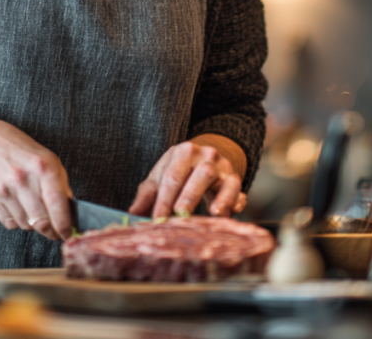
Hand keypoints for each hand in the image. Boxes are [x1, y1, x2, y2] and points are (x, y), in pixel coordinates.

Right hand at [0, 116, 71, 240]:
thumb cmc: (19, 148)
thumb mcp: (47, 157)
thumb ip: (60, 183)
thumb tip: (69, 210)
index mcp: (42, 166)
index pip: (58, 204)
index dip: (65, 225)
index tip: (68, 234)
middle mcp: (23, 178)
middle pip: (42, 221)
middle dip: (51, 231)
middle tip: (54, 231)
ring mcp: (5, 189)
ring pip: (26, 225)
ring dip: (33, 224)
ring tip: (33, 210)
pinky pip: (10, 223)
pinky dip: (17, 220)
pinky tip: (18, 206)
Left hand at [129, 137, 246, 218]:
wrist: (205, 156)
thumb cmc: (178, 169)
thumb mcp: (161, 176)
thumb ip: (147, 194)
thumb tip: (132, 215)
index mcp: (183, 152)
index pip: (173, 176)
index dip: (164, 199)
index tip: (157, 219)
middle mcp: (206, 156)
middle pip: (200, 174)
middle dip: (191, 195)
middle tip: (181, 213)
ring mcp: (223, 167)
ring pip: (225, 180)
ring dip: (221, 197)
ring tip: (214, 212)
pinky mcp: (235, 179)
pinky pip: (239, 190)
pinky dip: (236, 202)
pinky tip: (230, 213)